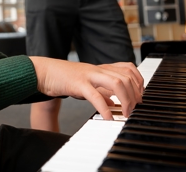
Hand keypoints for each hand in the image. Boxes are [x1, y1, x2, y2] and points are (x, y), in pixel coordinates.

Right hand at [29, 57, 143, 119]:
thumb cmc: (66, 78)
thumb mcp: (88, 83)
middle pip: (126, 76)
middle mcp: (98, 69)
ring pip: (116, 82)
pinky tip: (108, 118)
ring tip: (125, 114)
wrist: (46, 72)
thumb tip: (112, 101)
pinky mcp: (78, 84)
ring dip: (125, 100)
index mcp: (101, 68)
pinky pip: (95, 95)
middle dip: (135, 94)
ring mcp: (89, 75)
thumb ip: (101, 90)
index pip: (128, 68)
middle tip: (133, 109)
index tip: (139, 97)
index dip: (138, 82)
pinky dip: (104, 108)